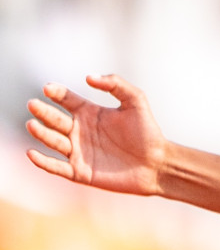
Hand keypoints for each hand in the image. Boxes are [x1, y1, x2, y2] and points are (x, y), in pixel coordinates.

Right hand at [25, 74, 166, 194]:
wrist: (158, 164)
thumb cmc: (148, 132)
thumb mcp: (136, 102)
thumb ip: (116, 84)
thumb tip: (88, 77)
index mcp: (90, 113)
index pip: (66, 100)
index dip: (56, 93)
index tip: (49, 89)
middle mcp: (80, 131)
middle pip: (55, 119)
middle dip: (43, 112)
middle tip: (33, 104)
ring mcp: (78, 152)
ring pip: (53, 141)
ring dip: (41, 133)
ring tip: (33, 125)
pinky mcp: (80, 172)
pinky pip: (56, 167)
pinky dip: (43, 162)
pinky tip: (32, 153)